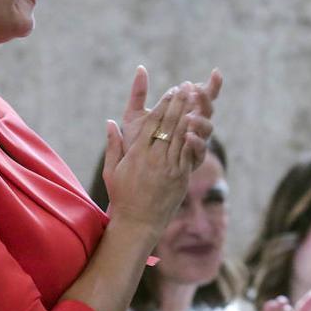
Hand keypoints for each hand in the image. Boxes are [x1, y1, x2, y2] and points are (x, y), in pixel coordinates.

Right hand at [103, 84, 211, 232]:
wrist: (138, 223)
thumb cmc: (122, 197)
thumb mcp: (112, 171)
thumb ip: (113, 145)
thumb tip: (110, 122)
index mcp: (137, 154)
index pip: (153, 123)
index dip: (163, 105)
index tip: (171, 91)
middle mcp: (154, 158)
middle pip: (169, 125)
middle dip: (179, 103)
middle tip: (187, 87)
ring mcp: (169, 167)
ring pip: (181, 136)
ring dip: (189, 115)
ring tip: (196, 99)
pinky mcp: (181, 177)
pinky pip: (189, 153)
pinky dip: (195, 136)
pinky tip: (200, 124)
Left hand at [121, 66, 221, 168]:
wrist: (134, 174)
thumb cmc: (136, 141)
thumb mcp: (134, 115)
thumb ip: (139, 93)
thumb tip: (140, 68)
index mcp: (184, 113)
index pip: (202, 96)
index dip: (212, 85)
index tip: (216, 72)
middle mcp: (194, 127)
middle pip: (209, 110)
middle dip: (206, 99)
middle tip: (196, 91)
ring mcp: (195, 143)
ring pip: (208, 129)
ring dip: (200, 120)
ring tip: (189, 116)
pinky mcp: (192, 160)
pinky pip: (199, 150)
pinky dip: (195, 142)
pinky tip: (188, 135)